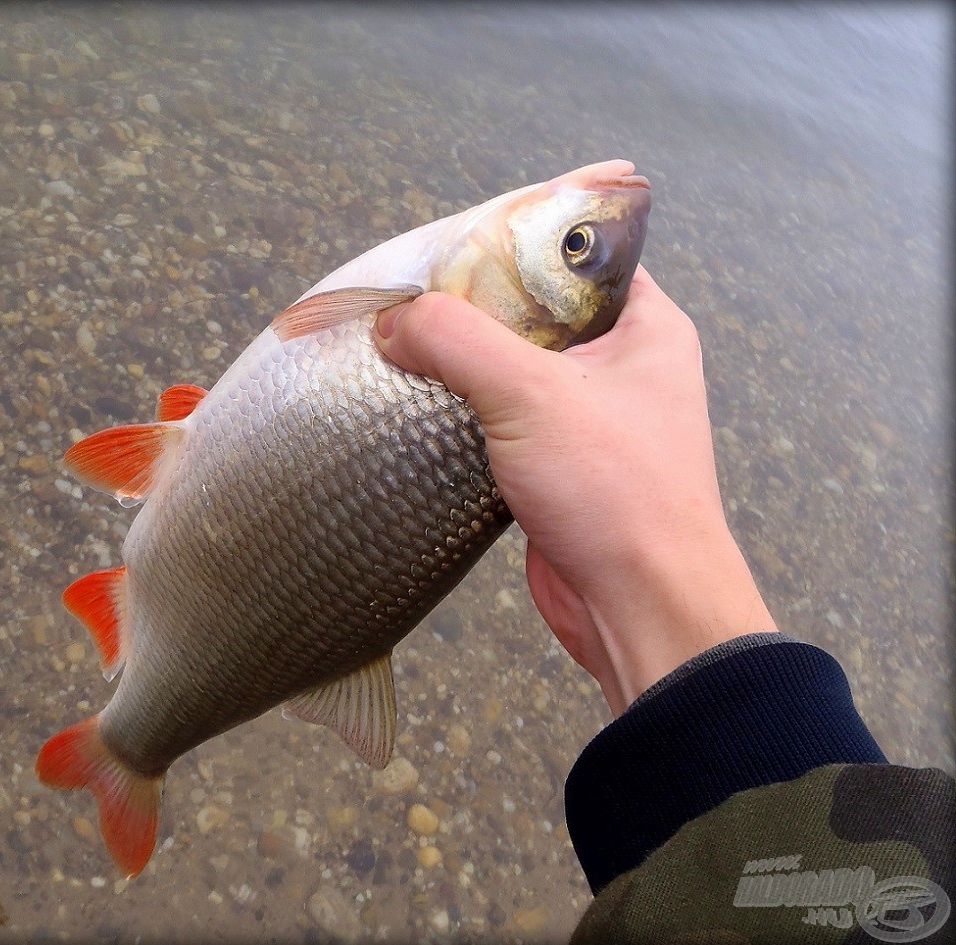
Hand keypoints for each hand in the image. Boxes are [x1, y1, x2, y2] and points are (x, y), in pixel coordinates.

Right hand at [375, 268, 775, 714]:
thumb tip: (391, 320)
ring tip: (400, 345)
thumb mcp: (530, 391)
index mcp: (647, 326)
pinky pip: (502, 423)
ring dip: (463, 367)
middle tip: (410, 297)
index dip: (516, 243)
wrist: (640, 607)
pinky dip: (463, 416)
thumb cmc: (614, 489)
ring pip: (514, 372)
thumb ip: (455, 340)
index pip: (580, 256)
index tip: (452, 243)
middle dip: (474, 309)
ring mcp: (591, 421)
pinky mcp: (558, 467)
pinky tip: (416, 406)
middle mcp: (624, 366)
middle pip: (535, 314)